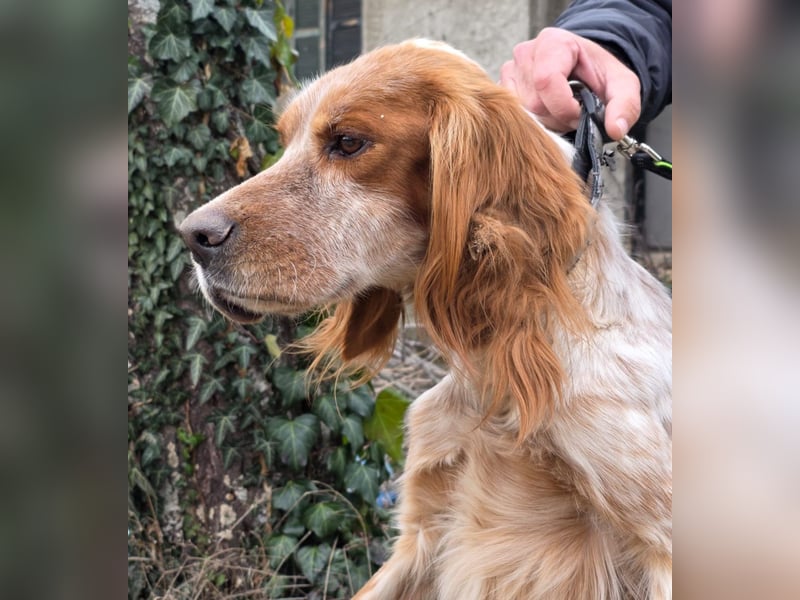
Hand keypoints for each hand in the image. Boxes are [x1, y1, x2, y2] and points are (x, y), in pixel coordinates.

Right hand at [500, 28, 640, 139]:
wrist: (585, 68)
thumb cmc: (599, 74)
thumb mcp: (623, 86)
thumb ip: (625, 105)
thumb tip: (615, 130)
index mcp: (553, 42)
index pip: (546, 82)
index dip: (565, 108)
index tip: (580, 115)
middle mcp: (526, 54)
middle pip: (534, 103)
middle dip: (557, 118)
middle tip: (574, 114)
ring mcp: (510, 71)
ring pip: (522, 113)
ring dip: (545, 122)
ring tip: (561, 112)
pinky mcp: (503, 89)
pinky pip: (513, 116)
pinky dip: (533, 122)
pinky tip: (547, 113)